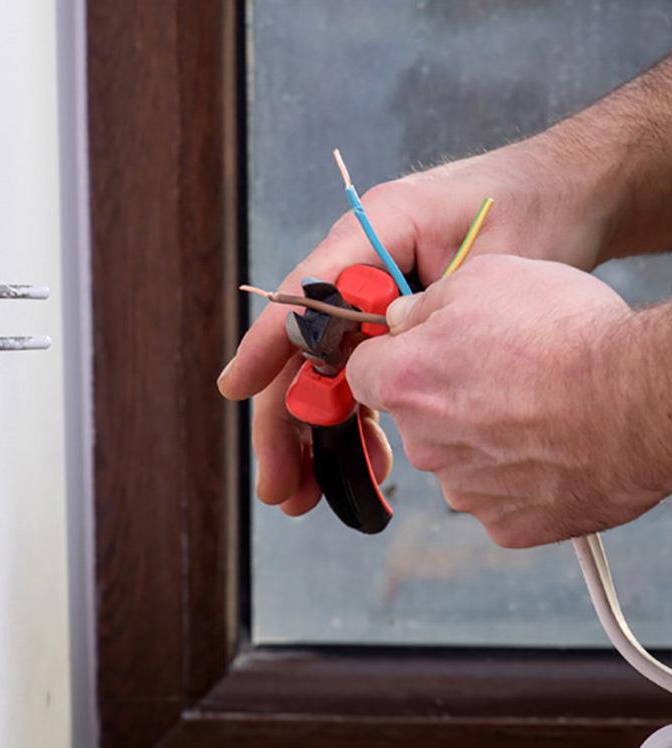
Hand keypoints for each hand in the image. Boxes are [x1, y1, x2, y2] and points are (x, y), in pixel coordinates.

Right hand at [218, 142, 609, 515]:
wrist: (567, 198)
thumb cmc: (531, 211)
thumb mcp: (488, 259)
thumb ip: (427, 307)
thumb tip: (370, 365)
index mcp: (372, 234)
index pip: (305, 293)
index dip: (267, 345)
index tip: (236, 389)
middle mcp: (362, 268)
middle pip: (307, 348)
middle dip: (288, 420)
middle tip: (280, 486)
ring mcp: (377, 301)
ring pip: (331, 373)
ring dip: (320, 433)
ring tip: (310, 493)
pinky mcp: (397, 327)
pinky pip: (365, 380)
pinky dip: (361, 421)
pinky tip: (365, 461)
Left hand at [346, 254, 663, 546]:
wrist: (639, 401)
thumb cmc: (566, 334)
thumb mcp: (485, 278)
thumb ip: (425, 304)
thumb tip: (402, 321)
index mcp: (405, 383)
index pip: (362, 373)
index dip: (389, 358)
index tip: (415, 352)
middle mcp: (424, 443)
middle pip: (415, 417)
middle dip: (442, 397)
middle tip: (498, 375)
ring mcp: (464, 490)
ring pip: (456, 458)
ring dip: (481, 437)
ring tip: (535, 410)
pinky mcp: (505, 524)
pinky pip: (495, 495)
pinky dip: (515, 475)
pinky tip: (550, 448)